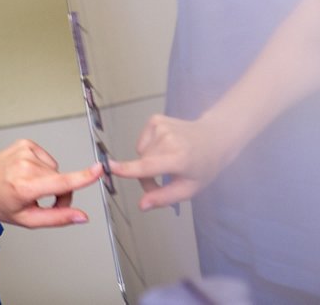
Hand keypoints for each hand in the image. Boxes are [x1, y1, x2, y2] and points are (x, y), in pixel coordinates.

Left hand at [0, 139, 101, 227]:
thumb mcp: (26, 219)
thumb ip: (57, 218)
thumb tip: (82, 216)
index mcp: (24, 186)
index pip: (60, 183)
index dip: (83, 178)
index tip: (99, 169)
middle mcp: (25, 166)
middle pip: (63, 181)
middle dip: (60, 194)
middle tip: (41, 202)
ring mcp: (24, 152)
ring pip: (56, 170)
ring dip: (50, 181)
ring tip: (30, 187)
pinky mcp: (25, 143)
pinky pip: (48, 160)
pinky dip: (42, 168)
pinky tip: (26, 173)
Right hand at [109, 114, 235, 209]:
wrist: (214, 138)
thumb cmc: (203, 166)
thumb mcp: (189, 189)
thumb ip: (164, 197)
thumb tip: (141, 205)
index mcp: (179, 159)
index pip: (149, 166)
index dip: (129, 169)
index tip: (110, 167)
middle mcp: (168, 140)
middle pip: (142, 163)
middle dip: (147, 176)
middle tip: (164, 180)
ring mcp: (161, 127)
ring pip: (141, 153)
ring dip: (148, 161)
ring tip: (167, 161)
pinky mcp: (155, 119)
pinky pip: (142, 142)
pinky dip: (149, 148)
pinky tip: (164, 147)